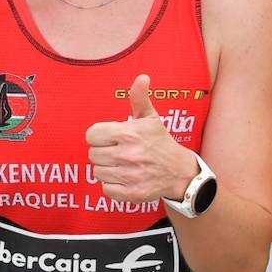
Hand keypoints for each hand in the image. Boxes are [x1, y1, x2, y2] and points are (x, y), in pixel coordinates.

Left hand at [86, 75, 197, 203]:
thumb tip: (142, 77)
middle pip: (93, 154)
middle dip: (104, 152)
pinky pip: (106, 189)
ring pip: (97, 172)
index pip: (91, 135)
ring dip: (108, 169)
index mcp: (129, 134)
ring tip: (123, 165)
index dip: (100, 136)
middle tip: (119, 152)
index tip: (111, 138)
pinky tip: (126, 178)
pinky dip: (113, 185)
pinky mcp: (132, 193)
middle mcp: (128, 155)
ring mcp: (130, 176)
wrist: (180, 172)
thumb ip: (139, 98)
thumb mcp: (150, 119)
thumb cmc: (160, 142)